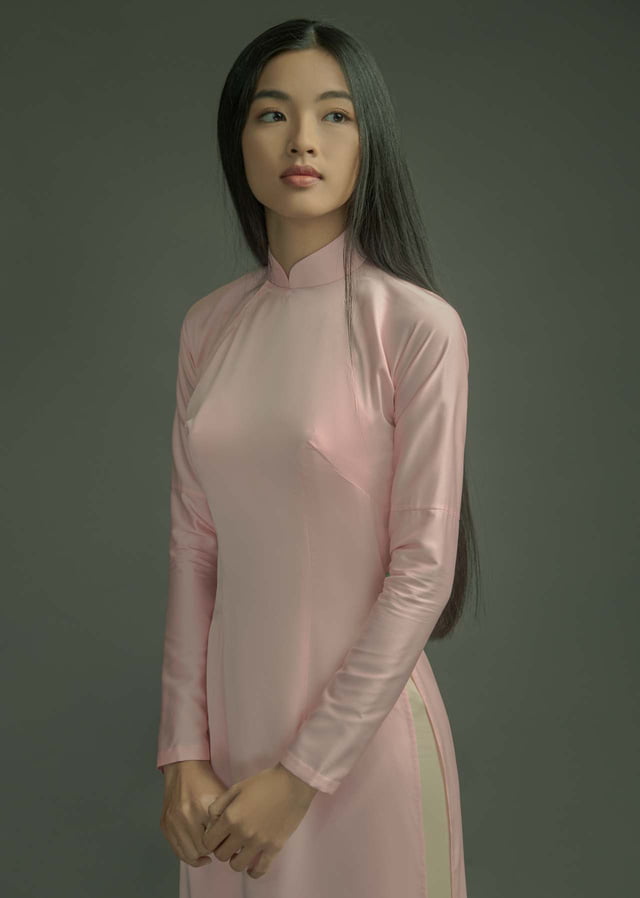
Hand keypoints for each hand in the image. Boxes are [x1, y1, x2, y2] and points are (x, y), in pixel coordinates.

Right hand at [160, 760, 228, 867]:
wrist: (184, 769)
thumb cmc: (206, 781)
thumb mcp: (222, 795)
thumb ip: (226, 818)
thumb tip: (233, 842)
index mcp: (202, 807)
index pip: (213, 841)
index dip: (221, 843)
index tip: (225, 840)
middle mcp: (184, 816)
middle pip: (200, 850)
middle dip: (210, 850)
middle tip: (216, 843)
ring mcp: (172, 822)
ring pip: (187, 854)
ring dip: (198, 854)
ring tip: (206, 851)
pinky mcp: (164, 825)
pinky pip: (176, 849)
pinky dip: (186, 853)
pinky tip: (195, 851)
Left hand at [203, 763, 317, 879]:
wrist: (292, 783)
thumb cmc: (264, 782)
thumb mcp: (237, 787)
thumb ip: (219, 804)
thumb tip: (211, 822)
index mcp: (230, 817)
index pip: (208, 842)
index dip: (211, 839)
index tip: (218, 836)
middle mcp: (242, 833)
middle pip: (221, 855)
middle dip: (222, 849)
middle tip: (230, 841)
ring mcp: (258, 843)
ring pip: (236, 866)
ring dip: (236, 860)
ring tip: (242, 851)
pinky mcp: (274, 848)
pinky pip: (259, 870)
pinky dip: (253, 871)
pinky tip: (253, 863)